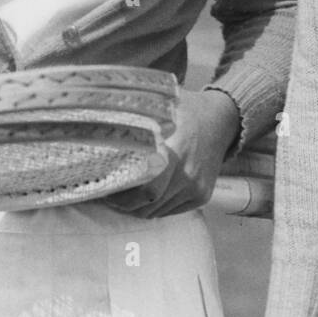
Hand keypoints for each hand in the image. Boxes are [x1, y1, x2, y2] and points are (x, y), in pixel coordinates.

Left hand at [108, 88, 239, 218]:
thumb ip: (134, 111)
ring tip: (123, 193)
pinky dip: (154, 206)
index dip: (122, 195)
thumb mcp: (161, 105)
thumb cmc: (186, 110)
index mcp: (177, 152)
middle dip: (123, 203)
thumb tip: (95, 115)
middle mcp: (189, 175)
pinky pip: (170, 211)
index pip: (147, 190)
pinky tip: (144, 193)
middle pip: (148, 205)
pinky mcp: (202, 196)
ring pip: (157, 211)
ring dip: (138, 206)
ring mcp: (197, 188)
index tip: (105, 186)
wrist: (222, 119)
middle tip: (108, 192)